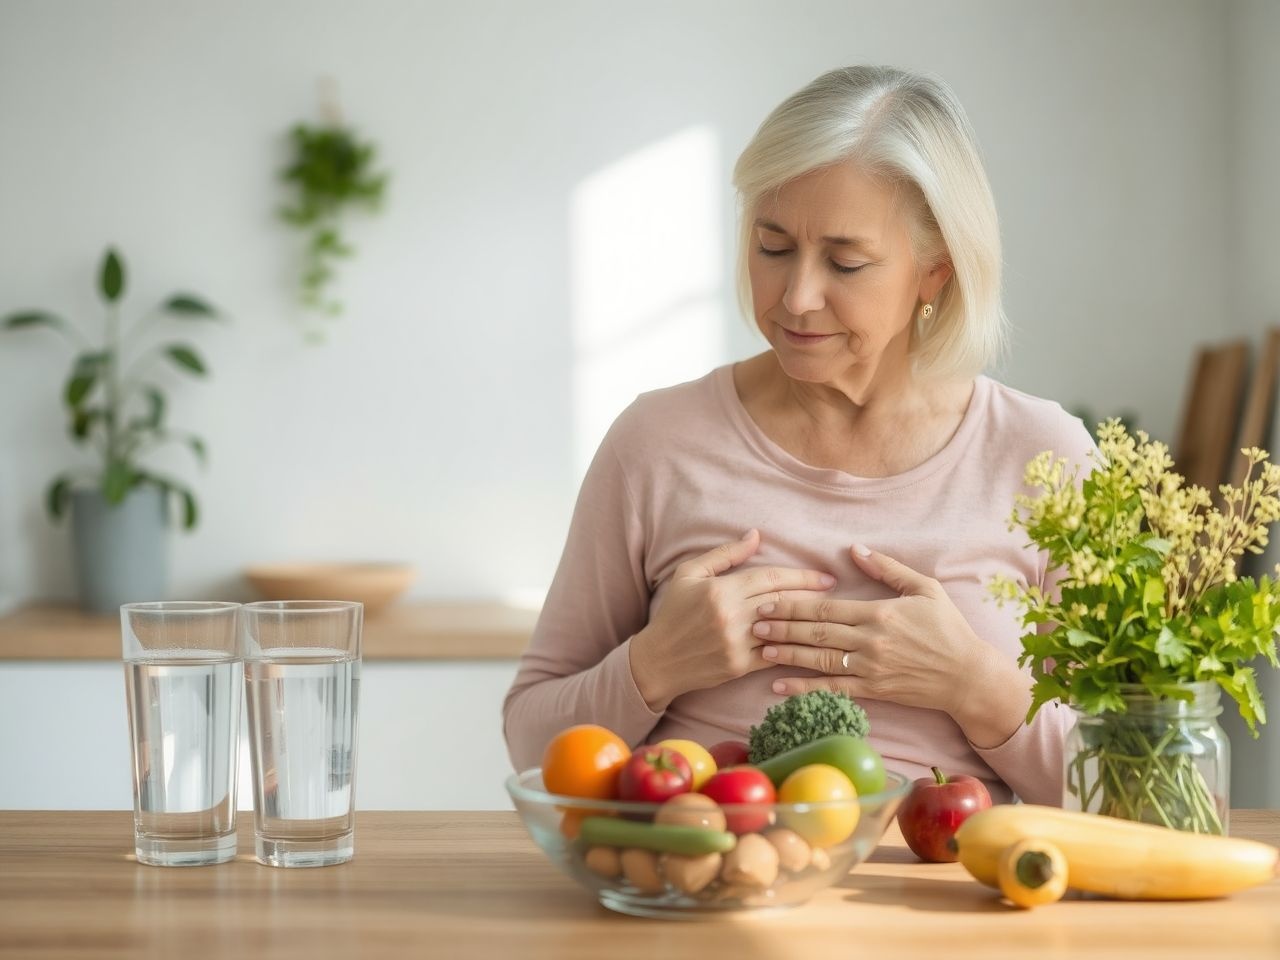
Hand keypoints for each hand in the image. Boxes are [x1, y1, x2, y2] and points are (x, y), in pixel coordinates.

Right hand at [630, 529, 836, 711]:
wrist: (658, 660)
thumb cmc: (672, 613)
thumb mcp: (689, 574)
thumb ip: (724, 554)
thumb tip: (755, 536)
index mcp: (721, 590)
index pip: (771, 577)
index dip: (801, 575)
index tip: (825, 576)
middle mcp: (731, 615)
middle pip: (783, 600)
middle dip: (812, 594)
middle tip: (835, 591)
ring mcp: (737, 642)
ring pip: (783, 627)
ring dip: (809, 620)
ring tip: (829, 615)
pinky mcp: (739, 665)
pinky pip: (775, 653)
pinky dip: (794, 646)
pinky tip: (812, 641)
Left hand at [755, 544, 1028, 746]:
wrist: (968, 676)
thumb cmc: (948, 628)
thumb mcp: (924, 589)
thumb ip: (887, 569)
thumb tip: (855, 549)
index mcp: (879, 613)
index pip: (826, 608)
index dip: (793, 604)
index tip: (766, 600)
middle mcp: (870, 641)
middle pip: (816, 632)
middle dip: (781, 626)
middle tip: (752, 622)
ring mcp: (870, 669)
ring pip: (819, 660)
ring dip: (786, 654)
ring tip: (759, 647)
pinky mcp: (873, 691)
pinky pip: (832, 690)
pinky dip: (804, 689)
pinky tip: (779, 687)